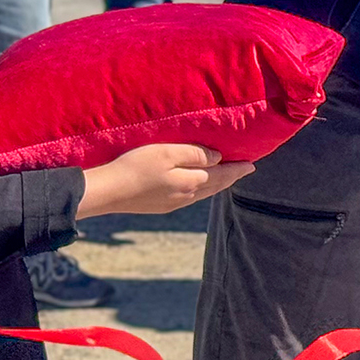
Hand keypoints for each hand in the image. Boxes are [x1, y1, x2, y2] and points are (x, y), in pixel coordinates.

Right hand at [76, 145, 256, 218]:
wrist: (107, 193)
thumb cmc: (137, 167)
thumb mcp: (168, 153)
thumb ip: (195, 154)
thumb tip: (218, 158)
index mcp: (191, 182)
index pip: (221, 175)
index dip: (237, 169)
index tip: (252, 165)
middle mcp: (186, 196)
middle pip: (215, 186)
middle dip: (231, 177)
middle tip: (244, 170)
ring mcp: (172, 204)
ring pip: (202, 193)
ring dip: (217, 184)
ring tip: (226, 177)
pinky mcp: (160, 206)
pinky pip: (190, 197)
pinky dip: (202, 189)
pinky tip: (198, 186)